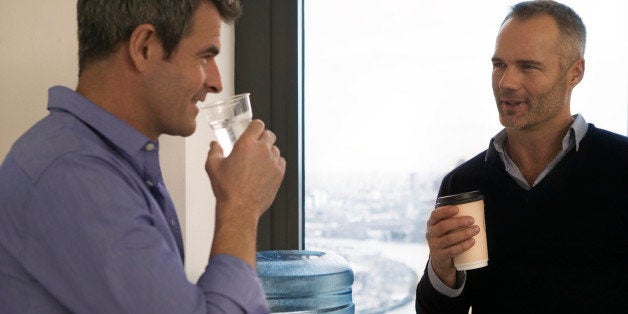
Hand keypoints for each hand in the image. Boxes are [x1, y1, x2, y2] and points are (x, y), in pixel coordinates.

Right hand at [205, 119, 285, 266]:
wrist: (240, 208)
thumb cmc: (226, 188)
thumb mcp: (213, 166)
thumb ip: (214, 151)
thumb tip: (214, 145)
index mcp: (246, 144)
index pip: (257, 124)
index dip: (255, 127)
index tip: (253, 130)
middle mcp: (262, 150)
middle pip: (269, 134)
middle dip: (263, 137)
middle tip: (256, 146)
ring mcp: (273, 161)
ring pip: (275, 149)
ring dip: (269, 151)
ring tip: (259, 162)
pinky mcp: (279, 173)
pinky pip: (281, 161)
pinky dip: (275, 163)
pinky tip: (265, 170)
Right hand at [425, 205, 479, 287]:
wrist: (440, 260)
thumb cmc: (447, 238)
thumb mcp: (446, 229)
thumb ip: (455, 219)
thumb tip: (478, 207)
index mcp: (432, 223)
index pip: (435, 215)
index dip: (445, 211)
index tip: (457, 208)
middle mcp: (431, 233)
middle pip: (443, 226)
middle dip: (458, 222)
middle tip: (472, 220)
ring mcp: (434, 245)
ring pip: (449, 238)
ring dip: (464, 233)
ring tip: (476, 229)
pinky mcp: (440, 256)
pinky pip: (452, 250)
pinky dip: (463, 246)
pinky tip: (472, 241)